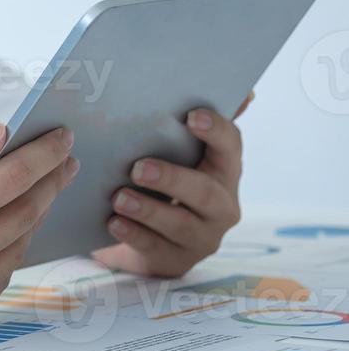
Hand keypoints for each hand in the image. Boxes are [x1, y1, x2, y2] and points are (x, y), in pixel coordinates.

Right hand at [0, 125, 78, 334]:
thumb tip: (2, 134)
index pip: (11, 181)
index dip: (42, 156)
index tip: (63, 137)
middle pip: (25, 216)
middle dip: (48, 184)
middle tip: (63, 161)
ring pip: (17, 249)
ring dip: (29, 217)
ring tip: (33, 191)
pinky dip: (5, 250)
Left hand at [93, 97, 248, 278]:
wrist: (149, 238)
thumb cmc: (163, 183)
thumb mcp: (176, 153)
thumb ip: (189, 124)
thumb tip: (237, 90)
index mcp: (224, 170)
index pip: (231, 147)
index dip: (215, 131)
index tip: (191, 116)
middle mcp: (222, 205)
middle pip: (206, 191)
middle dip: (172, 178)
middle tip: (137, 167)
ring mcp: (202, 236)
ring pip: (180, 224)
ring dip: (148, 209)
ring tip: (118, 197)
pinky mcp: (176, 260)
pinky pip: (155, 248)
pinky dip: (133, 234)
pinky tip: (113, 222)